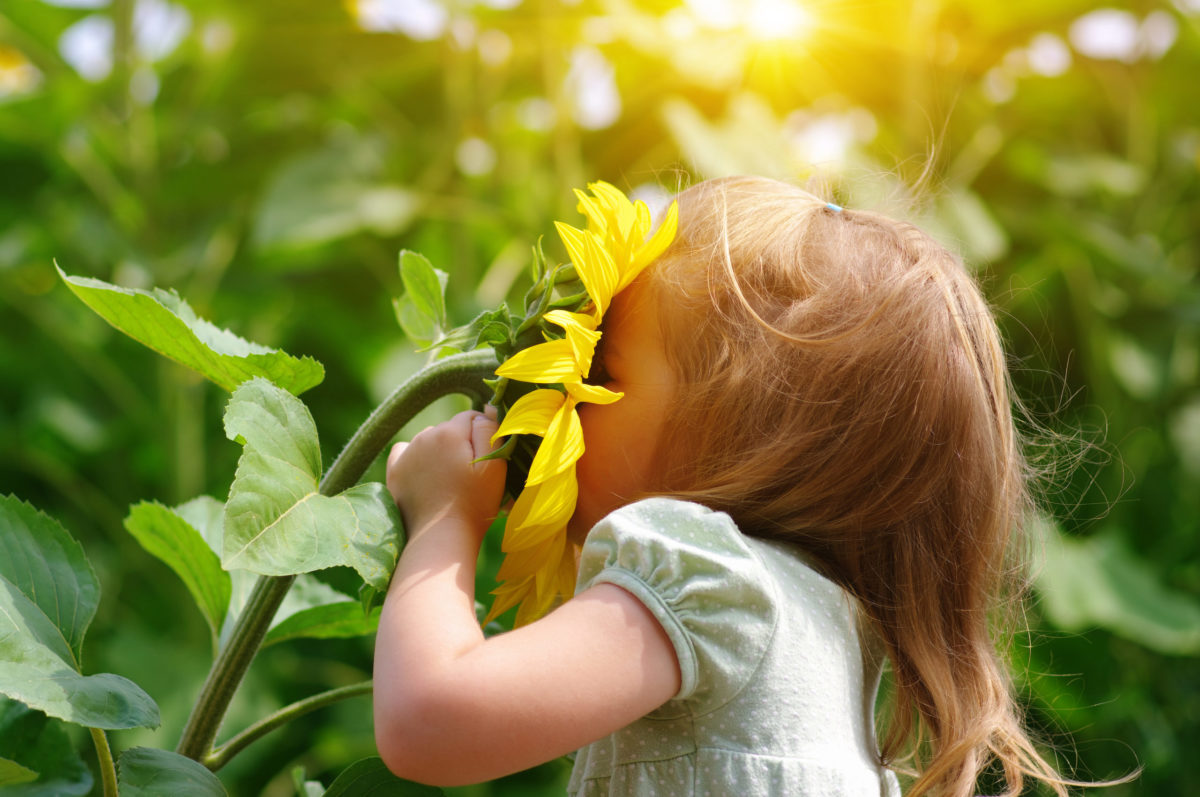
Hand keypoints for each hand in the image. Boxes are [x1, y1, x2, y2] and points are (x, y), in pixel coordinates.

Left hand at [386, 407, 505, 544]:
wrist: (440, 538)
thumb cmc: (474, 504)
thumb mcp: (494, 466)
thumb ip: (491, 431)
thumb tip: (486, 407)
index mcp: (450, 431)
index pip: (473, 418)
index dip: (484, 436)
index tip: (488, 461)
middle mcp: (424, 436)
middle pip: (450, 428)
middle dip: (462, 444)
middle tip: (470, 476)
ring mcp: (406, 453)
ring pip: (430, 439)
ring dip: (440, 451)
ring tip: (449, 480)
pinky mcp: (394, 471)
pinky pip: (405, 450)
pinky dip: (416, 457)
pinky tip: (425, 474)